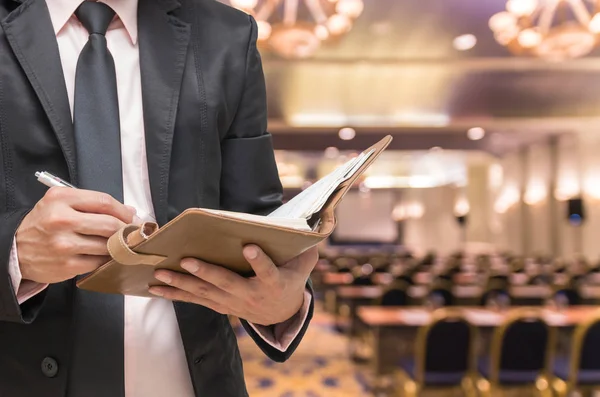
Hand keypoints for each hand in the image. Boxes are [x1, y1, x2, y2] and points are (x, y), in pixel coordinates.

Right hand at [16, 187, 135, 283]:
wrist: (17, 250)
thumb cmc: (44, 224)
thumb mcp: (61, 203)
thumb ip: (93, 204)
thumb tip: (130, 212)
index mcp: (61, 199)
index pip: (105, 202)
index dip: (123, 211)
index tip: (131, 217)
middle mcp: (61, 220)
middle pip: (110, 224)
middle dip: (125, 229)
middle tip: (131, 232)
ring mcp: (64, 244)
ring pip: (107, 245)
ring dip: (118, 246)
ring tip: (117, 244)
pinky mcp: (67, 265)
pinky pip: (99, 261)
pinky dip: (106, 259)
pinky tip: (104, 255)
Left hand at [150, 245, 318, 325]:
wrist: (281, 315)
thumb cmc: (290, 281)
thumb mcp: (303, 265)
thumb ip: (305, 249)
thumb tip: (312, 229)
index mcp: (274, 283)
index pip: (268, 272)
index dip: (259, 261)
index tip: (249, 247)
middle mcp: (251, 295)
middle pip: (227, 284)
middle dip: (206, 272)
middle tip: (187, 260)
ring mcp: (233, 303)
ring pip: (205, 293)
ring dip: (182, 284)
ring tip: (161, 275)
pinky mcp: (221, 305)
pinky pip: (196, 300)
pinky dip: (176, 294)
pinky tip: (156, 289)